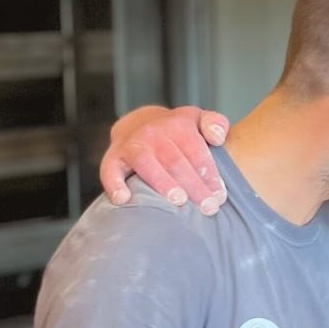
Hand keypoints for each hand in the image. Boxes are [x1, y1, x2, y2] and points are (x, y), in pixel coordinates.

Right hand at [99, 106, 230, 214]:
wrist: (138, 124)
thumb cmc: (176, 132)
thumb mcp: (198, 120)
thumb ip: (215, 124)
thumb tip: (218, 138)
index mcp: (178, 125)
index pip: (196, 150)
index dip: (209, 174)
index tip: (219, 196)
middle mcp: (154, 133)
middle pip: (175, 160)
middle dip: (193, 185)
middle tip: (208, 207)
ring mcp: (132, 146)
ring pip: (146, 163)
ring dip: (162, 182)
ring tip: (178, 201)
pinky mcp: (113, 159)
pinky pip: (109, 170)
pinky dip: (114, 184)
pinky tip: (124, 199)